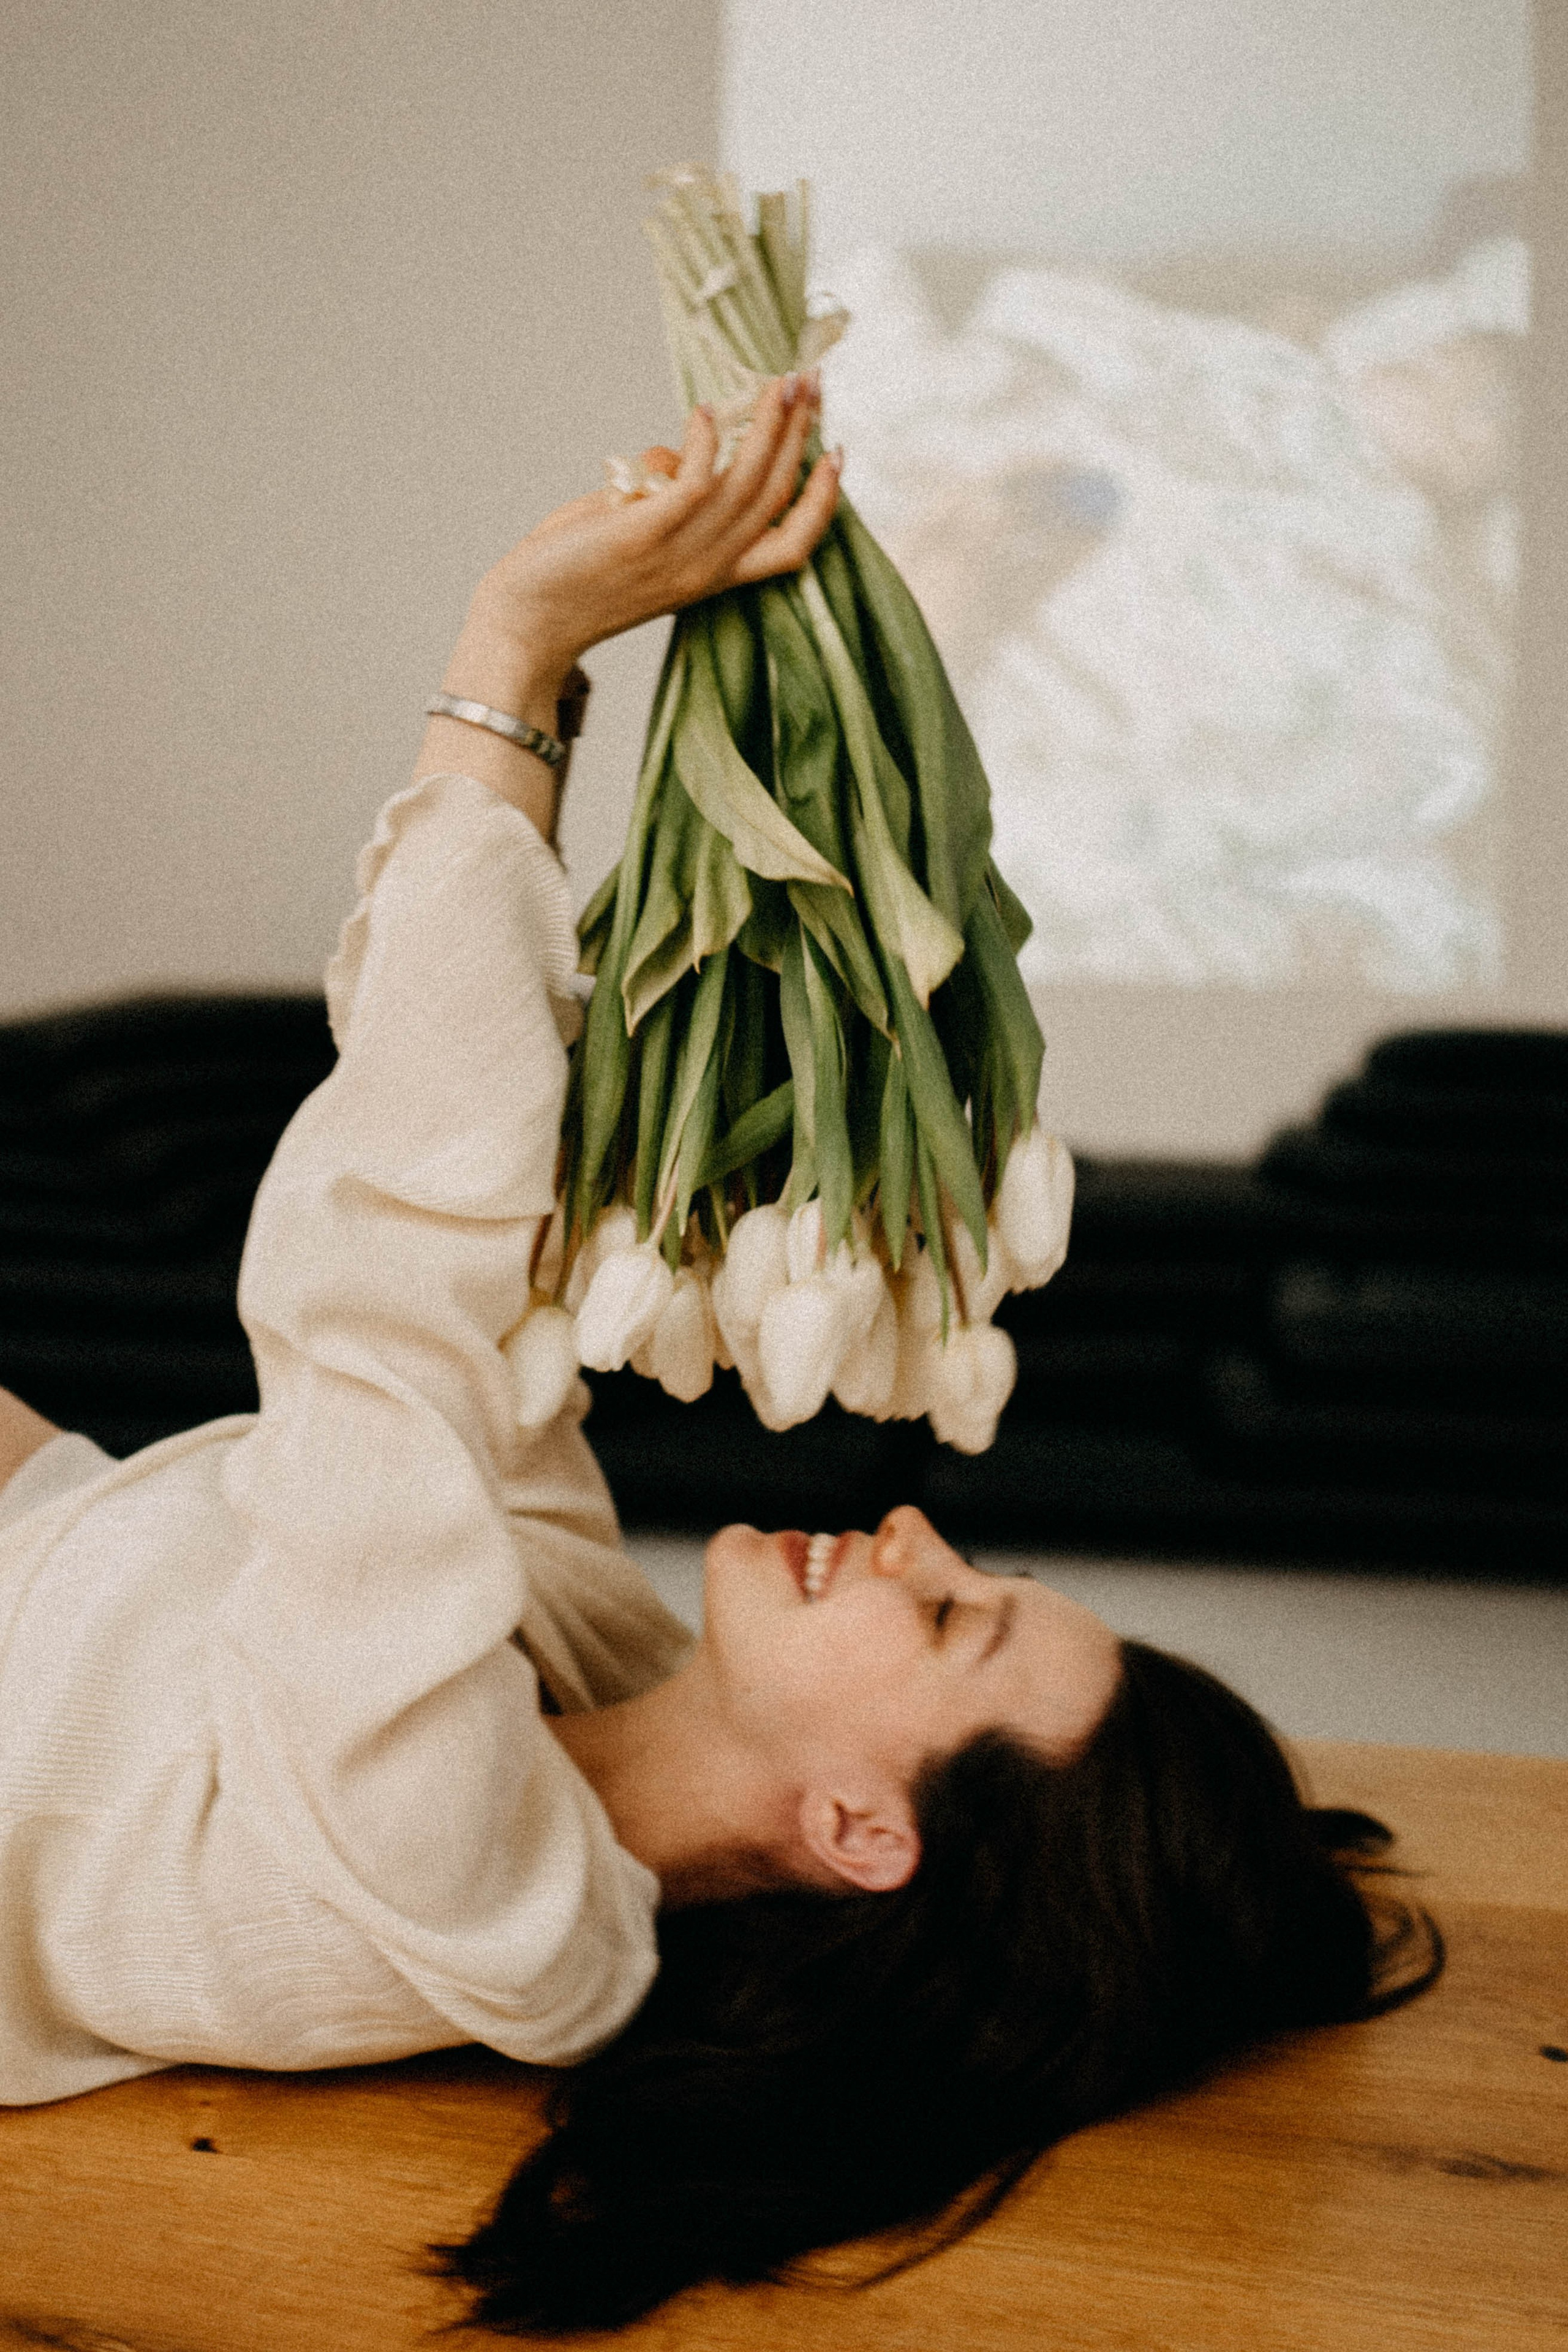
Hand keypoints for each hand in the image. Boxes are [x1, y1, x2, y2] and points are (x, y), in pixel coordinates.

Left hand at [467, 374, 840, 701]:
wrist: (527, 624)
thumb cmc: (575, 575)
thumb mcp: (636, 533)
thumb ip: (664, 496)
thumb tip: (677, 452)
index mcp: (713, 575)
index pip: (790, 544)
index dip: (821, 500)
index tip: (837, 451)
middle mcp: (706, 569)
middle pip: (774, 498)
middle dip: (799, 435)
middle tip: (810, 382)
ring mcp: (677, 554)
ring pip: (744, 485)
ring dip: (766, 428)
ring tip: (777, 383)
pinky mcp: (642, 537)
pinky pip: (693, 484)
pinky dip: (703, 443)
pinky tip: (702, 414)